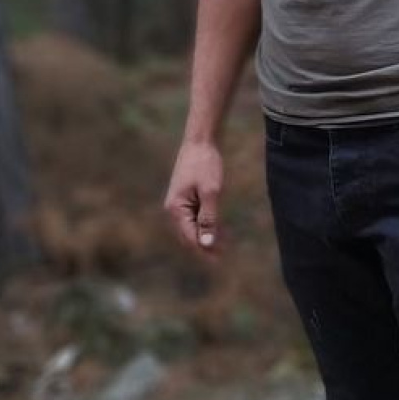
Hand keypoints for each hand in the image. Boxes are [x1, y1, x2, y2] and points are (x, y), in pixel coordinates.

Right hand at [164, 140, 223, 256]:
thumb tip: (206, 244)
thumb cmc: (206, 164)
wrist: (201, 140)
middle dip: (205, 246)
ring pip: (192, 227)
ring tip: (224, 245)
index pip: (190, 237)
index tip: (220, 259)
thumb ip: (209, 219)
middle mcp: (173, 208)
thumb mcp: (211, 192)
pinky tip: (219, 229)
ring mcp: (179, 203)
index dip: (204, 250)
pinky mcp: (186, 197)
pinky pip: (194, 217)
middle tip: (224, 255)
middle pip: (188, 235)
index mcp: (176, 209)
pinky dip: (206, 224)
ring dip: (206, 236)